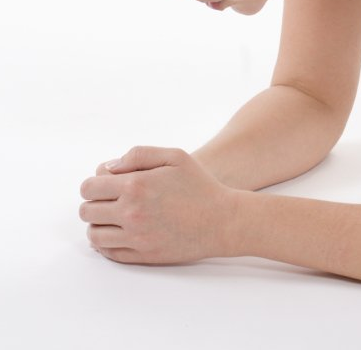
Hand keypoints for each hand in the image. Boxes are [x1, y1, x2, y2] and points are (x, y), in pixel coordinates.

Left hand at [79, 146, 241, 263]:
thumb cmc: (200, 185)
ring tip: (114, 219)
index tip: (104, 186)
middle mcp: (130, 212)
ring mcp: (135, 236)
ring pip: (94, 235)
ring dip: (99, 225)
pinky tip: (120, 234)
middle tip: (109, 202)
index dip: (93, 185)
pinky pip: (109, 253)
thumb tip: (108, 168)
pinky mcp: (142, 254)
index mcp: (135, 185)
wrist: (222, 220)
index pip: (89, 188)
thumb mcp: (175, 157)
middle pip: (87, 212)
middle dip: (94, 204)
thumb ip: (139, 155)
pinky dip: (107, 244)